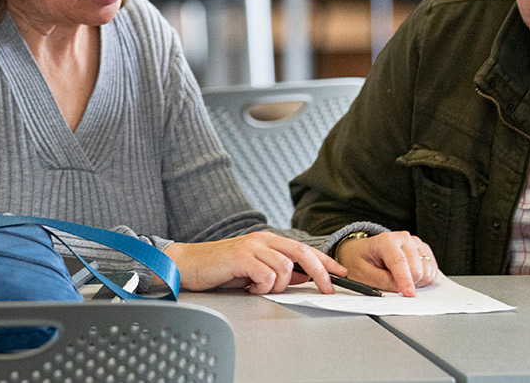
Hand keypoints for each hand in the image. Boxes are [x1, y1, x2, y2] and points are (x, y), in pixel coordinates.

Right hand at [164, 232, 343, 293]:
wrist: (188, 264)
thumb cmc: (220, 269)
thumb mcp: (255, 270)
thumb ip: (278, 271)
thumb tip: (303, 278)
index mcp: (268, 240)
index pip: (305, 249)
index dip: (326, 261)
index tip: (341, 272)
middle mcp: (263, 239)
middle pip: (302, 253)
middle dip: (320, 273)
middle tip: (327, 289)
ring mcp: (252, 246)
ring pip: (285, 268)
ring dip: (278, 286)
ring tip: (259, 288)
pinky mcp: (241, 257)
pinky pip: (266, 275)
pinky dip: (262, 287)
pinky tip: (249, 287)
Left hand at [336, 231, 438, 296]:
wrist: (362, 251)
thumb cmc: (360, 261)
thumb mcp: (362, 273)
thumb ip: (381, 281)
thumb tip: (399, 289)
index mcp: (386, 241)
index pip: (400, 262)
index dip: (405, 281)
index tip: (409, 295)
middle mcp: (404, 238)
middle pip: (417, 269)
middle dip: (409, 284)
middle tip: (394, 286)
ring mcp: (415, 243)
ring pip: (427, 271)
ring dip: (417, 282)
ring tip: (400, 280)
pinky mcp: (423, 250)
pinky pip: (432, 270)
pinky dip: (424, 279)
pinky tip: (410, 278)